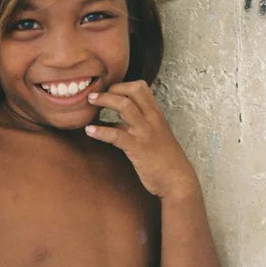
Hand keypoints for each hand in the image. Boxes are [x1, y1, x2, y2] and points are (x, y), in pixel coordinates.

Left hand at [85, 81, 197, 198]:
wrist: (177, 181)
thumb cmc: (164, 161)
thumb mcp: (154, 136)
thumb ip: (137, 126)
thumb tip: (116, 122)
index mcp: (156, 115)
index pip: (141, 87)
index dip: (121, 85)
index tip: (107, 91)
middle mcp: (152, 119)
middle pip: (132, 91)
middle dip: (112, 88)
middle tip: (95, 94)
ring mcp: (145, 132)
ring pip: (124, 106)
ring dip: (104, 100)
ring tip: (89, 102)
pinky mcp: (138, 148)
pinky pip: (116, 135)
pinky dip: (100, 131)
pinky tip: (89, 131)